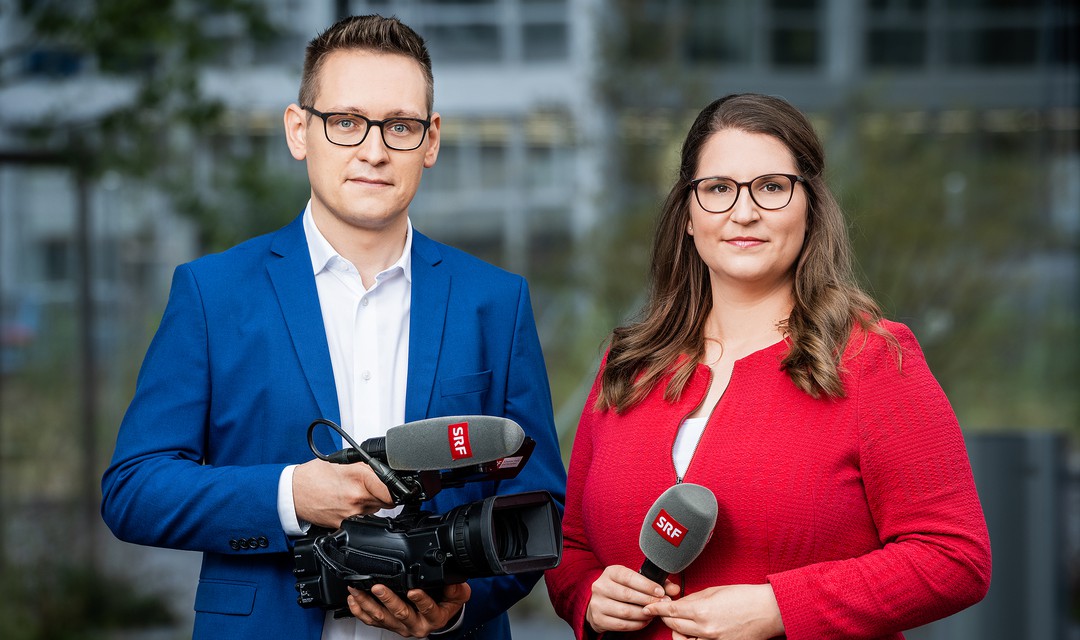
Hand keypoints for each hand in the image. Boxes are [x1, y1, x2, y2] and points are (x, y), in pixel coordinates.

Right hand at [292, 458, 393, 528]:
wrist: (293, 492)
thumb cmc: (313, 476)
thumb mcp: (343, 462)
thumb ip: (366, 467)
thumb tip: (385, 470)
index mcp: (359, 477)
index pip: (392, 488)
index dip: (398, 487)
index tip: (399, 486)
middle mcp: (357, 497)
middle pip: (387, 501)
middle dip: (385, 493)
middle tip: (373, 487)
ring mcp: (351, 513)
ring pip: (376, 510)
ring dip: (372, 503)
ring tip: (356, 493)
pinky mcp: (344, 525)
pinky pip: (362, 520)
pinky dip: (360, 513)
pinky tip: (349, 504)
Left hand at [346, 583, 470, 637]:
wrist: (440, 616)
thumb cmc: (446, 604)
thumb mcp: (458, 596)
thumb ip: (456, 589)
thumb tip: (451, 581)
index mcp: (434, 618)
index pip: (428, 609)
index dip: (420, 600)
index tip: (413, 590)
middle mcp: (416, 625)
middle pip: (400, 613)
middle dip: (387, 599)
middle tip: (378, 587)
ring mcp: (400, 626)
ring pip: (382, 617)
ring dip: (368, 603)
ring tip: (359, 590)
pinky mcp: (389, 625)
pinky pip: (371, 621)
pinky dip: (360, 610)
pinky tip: (354, 600)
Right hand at [585, 565, 679, 634]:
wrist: (600, 603)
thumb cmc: (622, 589)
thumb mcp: (635, 581)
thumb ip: (656, 584)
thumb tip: (674, 589)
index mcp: (610, 572)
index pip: (629, 577)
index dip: (646, 585)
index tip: (660, 592)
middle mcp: (601, 586)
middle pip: (627, 595)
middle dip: (648, 601)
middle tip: (661, 605)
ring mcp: (598, 603)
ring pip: (625, 611)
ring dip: (644, 614)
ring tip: (653, 613)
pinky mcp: (599, 619)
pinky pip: (622, 624)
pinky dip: (637, 624)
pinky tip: (645, 621)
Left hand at [643, 584, 783, 639]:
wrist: (768, 611)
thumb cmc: (745, 597)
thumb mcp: (714, 591)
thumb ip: (694, 599)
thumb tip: (680, 603)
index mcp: (702, 611)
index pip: (671, 611)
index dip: (657, 609)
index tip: (649, 607)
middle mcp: (705, 629)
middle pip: (674, 627)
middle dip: (666, 618)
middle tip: (665, 612)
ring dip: (678, 632)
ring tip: (682, 623)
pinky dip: (693, 639)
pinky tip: (695, 632)